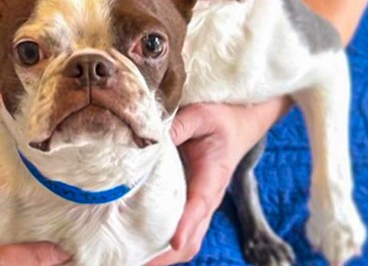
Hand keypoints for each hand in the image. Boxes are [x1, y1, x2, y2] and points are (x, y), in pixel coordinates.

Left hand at [148, 98, 289, 265]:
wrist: (238, 123)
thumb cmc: (219, 119)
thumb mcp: (200, 115)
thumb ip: (179, 126)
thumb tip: (152, 138)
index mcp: (211, 177)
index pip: (200, 204)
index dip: (187, 224)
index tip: (174, 241)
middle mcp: (206, 198)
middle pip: (191, 238)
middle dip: (166, 254)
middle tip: (133, 260)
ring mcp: (199, 205)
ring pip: (185, 242)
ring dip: (161, 255)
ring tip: (129, 259)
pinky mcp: (190, 204)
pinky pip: (178, 232)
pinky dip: (160, 244)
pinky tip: (135, 246)